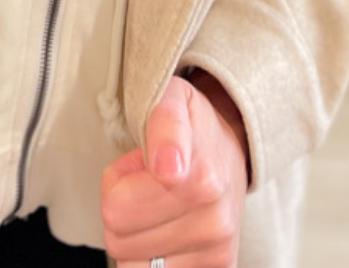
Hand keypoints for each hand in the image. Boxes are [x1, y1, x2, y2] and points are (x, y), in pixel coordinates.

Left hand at [100, 71, 247, 265]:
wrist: (231, 152)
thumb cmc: (192, 125)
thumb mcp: (172, 98)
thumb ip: (164, 123)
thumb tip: (168, 166)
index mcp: (200, 177)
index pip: (116, 208)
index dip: (118, 180)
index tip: (140, 163)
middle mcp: (214, 220)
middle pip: (118, 237)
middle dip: (120, 206)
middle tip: (144, 180)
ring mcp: (217, 250)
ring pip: (132, 263)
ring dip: (134, 234)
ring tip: (155, 202)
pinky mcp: (218, 267)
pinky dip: (150, 256)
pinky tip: (165, 229)